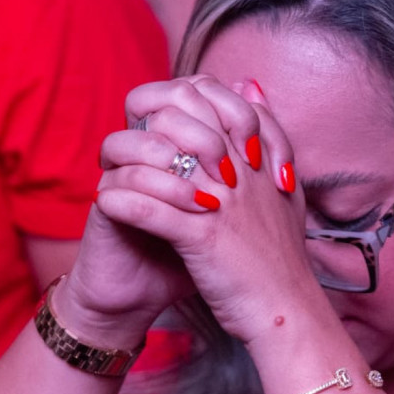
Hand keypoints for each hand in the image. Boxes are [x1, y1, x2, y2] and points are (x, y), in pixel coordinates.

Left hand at [97, 76, 325, 342]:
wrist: (288, 310)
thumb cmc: (280, 254)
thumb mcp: (281, 185)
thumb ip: (268, 132)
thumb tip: (248, 83)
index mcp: (257, 153)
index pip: (210, 98)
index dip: (174, 104)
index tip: (156, 128)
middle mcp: (239, 169)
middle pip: (177, 118)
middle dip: (141, 128)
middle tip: (122, 150)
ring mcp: (221, 201)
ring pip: (157, 157)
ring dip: (124, 163)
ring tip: (108, 175)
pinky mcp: (202, 237)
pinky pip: (147, 208)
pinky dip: (121, 202)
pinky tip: (105, 205)